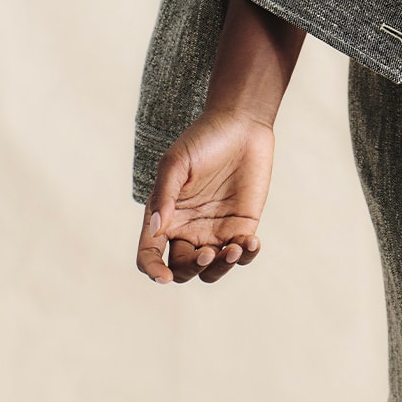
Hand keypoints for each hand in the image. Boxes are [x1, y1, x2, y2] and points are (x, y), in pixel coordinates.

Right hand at [138, 111, 276, 282]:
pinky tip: (251, 242)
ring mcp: (215, 231)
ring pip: (211, 270)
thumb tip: (155, 229)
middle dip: (193, 268)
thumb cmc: (202, 140)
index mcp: (163, 218)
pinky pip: (242, 254)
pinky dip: (247, 255)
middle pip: (182, 269)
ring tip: (234, 248)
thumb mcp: (176, 164)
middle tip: (208, 252)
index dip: (152, 270)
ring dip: (220, 268)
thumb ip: (165, 196)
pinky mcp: (242, 227)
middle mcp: (186, 229)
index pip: (150, 254)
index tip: (163, 276)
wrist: (241, 125)